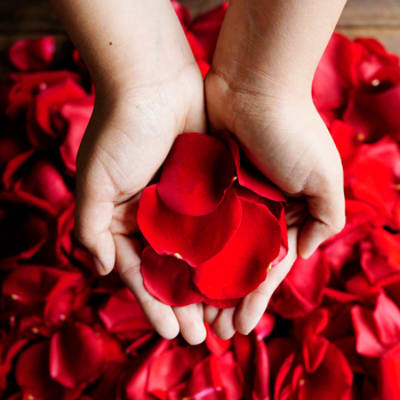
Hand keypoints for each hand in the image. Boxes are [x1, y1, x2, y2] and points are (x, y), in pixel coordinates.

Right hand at [75, 65, 207, 344]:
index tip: (171, 332)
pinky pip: (220, 226)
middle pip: (174, 270)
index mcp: (126, 220)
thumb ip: (91, 227)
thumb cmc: (120, 131)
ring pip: (200, 254)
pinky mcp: (210, 188)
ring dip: (210, 285)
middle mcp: (156, 216)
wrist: (155, 83)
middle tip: (204, 336)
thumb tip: (102, 269)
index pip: (142, 273)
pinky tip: (240, 275)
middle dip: (186, 303)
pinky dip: (228, 252)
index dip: (155, 304)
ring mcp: (185, 204)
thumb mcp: (94, 182)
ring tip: (226, 317)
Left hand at [203, 68, 344, 338]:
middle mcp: (251, 211)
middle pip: (234, 265)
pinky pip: (189, 223)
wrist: (253, 85)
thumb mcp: (325, 176)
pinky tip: (172, 274)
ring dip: (201, 282)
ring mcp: (223, 200)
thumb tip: (304, 252)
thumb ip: (325, 217)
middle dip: (224, 298)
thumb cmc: (292, 130)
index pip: (267, 267)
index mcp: (282, 214)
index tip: (241, 327)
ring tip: (189, 314)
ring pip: (209, 251)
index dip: (255, 298)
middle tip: (210, 331)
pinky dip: (184, 249)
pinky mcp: (198, 185)